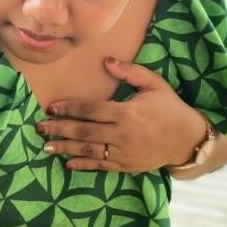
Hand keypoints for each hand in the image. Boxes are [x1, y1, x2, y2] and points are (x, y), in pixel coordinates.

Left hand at [38, 58, 206, 172]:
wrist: (187, 139)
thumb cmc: (170, 108)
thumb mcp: (154, 84)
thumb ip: (130, 72)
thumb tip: (106, 61)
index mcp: (127, 112)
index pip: (91, 110)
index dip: (69, 109)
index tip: (51, 108)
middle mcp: (123, 134)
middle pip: (84, 132)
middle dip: (59, 129)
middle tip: (39, 128)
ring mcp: (124, 152)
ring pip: (89, 150)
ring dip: (66, 149)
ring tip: (46, 147)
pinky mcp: (126, 166)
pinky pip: (101, 165)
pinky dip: (84, 165)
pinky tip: (68, 164)